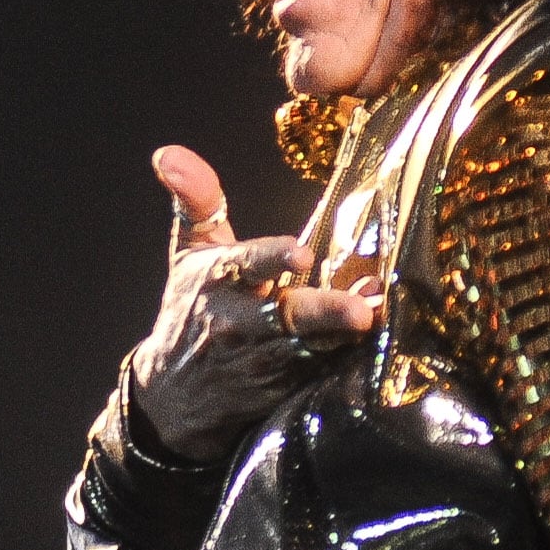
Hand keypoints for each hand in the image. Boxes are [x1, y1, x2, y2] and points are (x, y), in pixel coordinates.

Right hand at [126, 145, 379, 463]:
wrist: (174, 396)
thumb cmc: (191, 310)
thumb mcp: (188, 254)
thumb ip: (195, 199)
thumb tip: (168, 153)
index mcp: (218, 280)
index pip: (246, 264)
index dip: (273, 258)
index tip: (301, 253)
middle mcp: (241, 323)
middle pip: (288, 317)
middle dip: (324, 312)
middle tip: (361, 310)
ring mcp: (265, 360)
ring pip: (312, 348)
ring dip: (347, 335)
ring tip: (379, 320)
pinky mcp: (284, 388)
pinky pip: (321, 371)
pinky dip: (348, 357)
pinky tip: (381, 340)